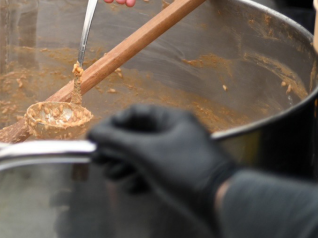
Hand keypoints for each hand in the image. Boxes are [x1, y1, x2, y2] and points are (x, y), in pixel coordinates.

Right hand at [90, 105, 238, 232]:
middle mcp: (175, 134)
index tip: (94, 139)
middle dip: (116, 150)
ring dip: (125, 166)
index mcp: (171, 119)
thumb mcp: (145, 152)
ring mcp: (179, 156)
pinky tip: (132, 187)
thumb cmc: (184, 169)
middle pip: (136, 136)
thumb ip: (117, 141)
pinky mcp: (182, 176)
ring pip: (144, 156)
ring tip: (113, 176)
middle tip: (99, 161)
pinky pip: (155, 172)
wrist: (223, 202)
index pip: (133, 114)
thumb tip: (94, 134)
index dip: (111, 125)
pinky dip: (140, 178)